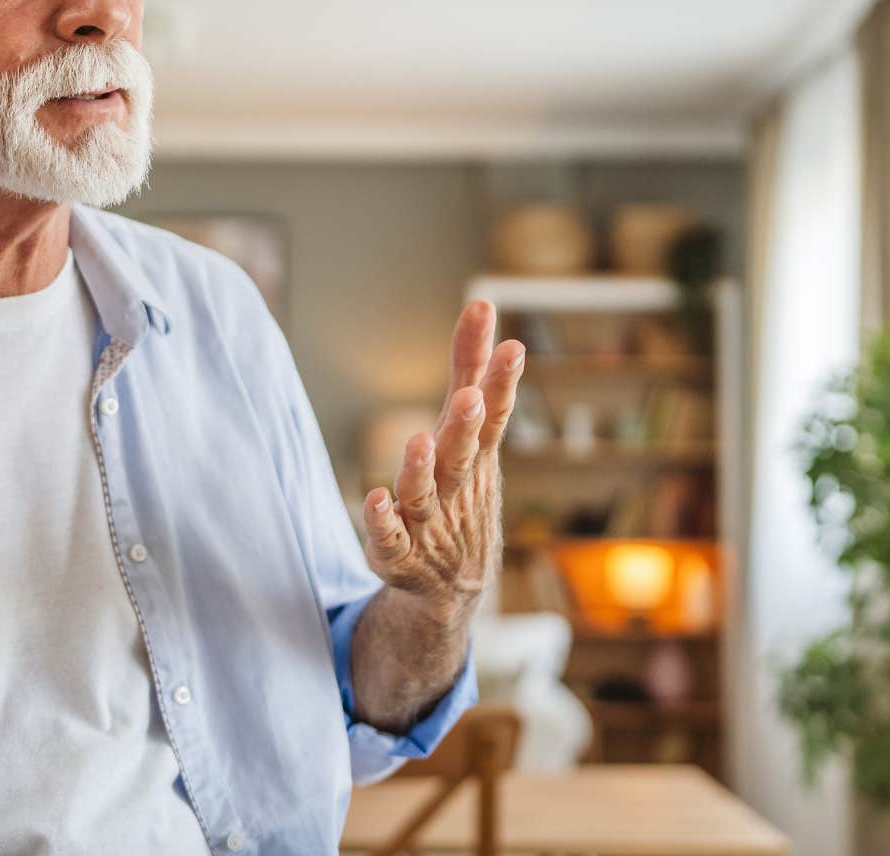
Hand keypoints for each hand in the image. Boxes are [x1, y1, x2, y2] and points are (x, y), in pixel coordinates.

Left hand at [361, 300, 525, 623]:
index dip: (503, 383)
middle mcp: (456, 486)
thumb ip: (470, 369)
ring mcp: (429, 523)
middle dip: (466, 426)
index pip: (493, 416)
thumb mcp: (470, 431)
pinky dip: (382, 521)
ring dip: (420, 470)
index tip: (514, 347)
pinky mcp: (398, 553)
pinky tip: (374, 499)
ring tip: (418, 442)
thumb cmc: (462, 490)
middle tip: (471, 398)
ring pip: (424, 494)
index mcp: (475, 455)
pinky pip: (389, 538)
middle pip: (462, 454)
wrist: (455, 585)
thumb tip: (481, 304)